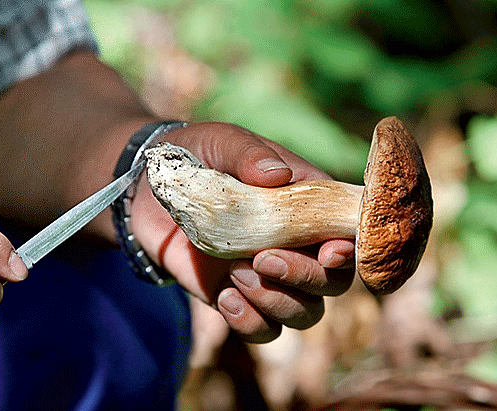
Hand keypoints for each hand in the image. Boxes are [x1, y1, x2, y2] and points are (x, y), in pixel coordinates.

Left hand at [131, 122, 354, 342]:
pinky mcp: (239, 296)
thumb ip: (248, 154)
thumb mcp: (221, 142)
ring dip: (276, 302)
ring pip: (304, 312)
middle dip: (305, 278)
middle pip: (332, 282)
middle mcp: (295, 244)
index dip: (349, 250)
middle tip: (262, 259)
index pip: (347, 234)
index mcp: (305, 203)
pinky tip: (223, 297)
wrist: (147, 189)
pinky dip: (250, 322)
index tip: (328, 252)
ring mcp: (268, 275)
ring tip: (234, 273)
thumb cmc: (196, 156)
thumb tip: (278, 175)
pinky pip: (263, 329)